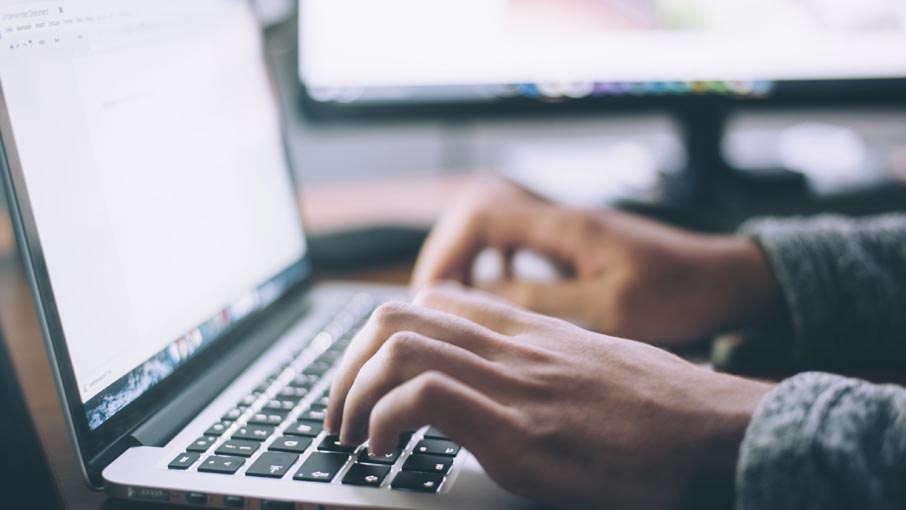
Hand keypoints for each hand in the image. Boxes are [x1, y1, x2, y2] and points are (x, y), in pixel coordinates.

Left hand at [326, 285, 772, 508]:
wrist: (715, 432)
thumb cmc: (662, 409)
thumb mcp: (595, 366)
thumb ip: (545, 362)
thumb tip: (513, 383)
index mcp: (527, 332)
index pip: (433, 301)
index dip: (383, 335)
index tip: (370, 375)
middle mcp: (511, 346)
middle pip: (397, 316)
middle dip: (348, 364)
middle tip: (339, 411)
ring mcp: (512, 383)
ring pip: (398, 347)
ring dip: (353, 393)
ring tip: (350, 435)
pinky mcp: (516, 430)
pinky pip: (423, 397)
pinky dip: (384, 420)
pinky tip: (384, 451)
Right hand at [412, 177, 781, 344]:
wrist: (727, 281)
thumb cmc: (680, 293)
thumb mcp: (610, 309)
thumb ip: (544, 301)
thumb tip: (482, 300)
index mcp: (565, 227)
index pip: (480, 216)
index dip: (446, 252)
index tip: (432, 295)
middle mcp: (560, 220)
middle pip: (477, 216)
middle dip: (447, 256)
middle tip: (434, 302)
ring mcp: (567, 231)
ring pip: (494, 229)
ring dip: (468, 261)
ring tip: (456, 302)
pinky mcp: (576, 247)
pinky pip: (518, 246)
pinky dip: (495, 267)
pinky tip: (498, 297)